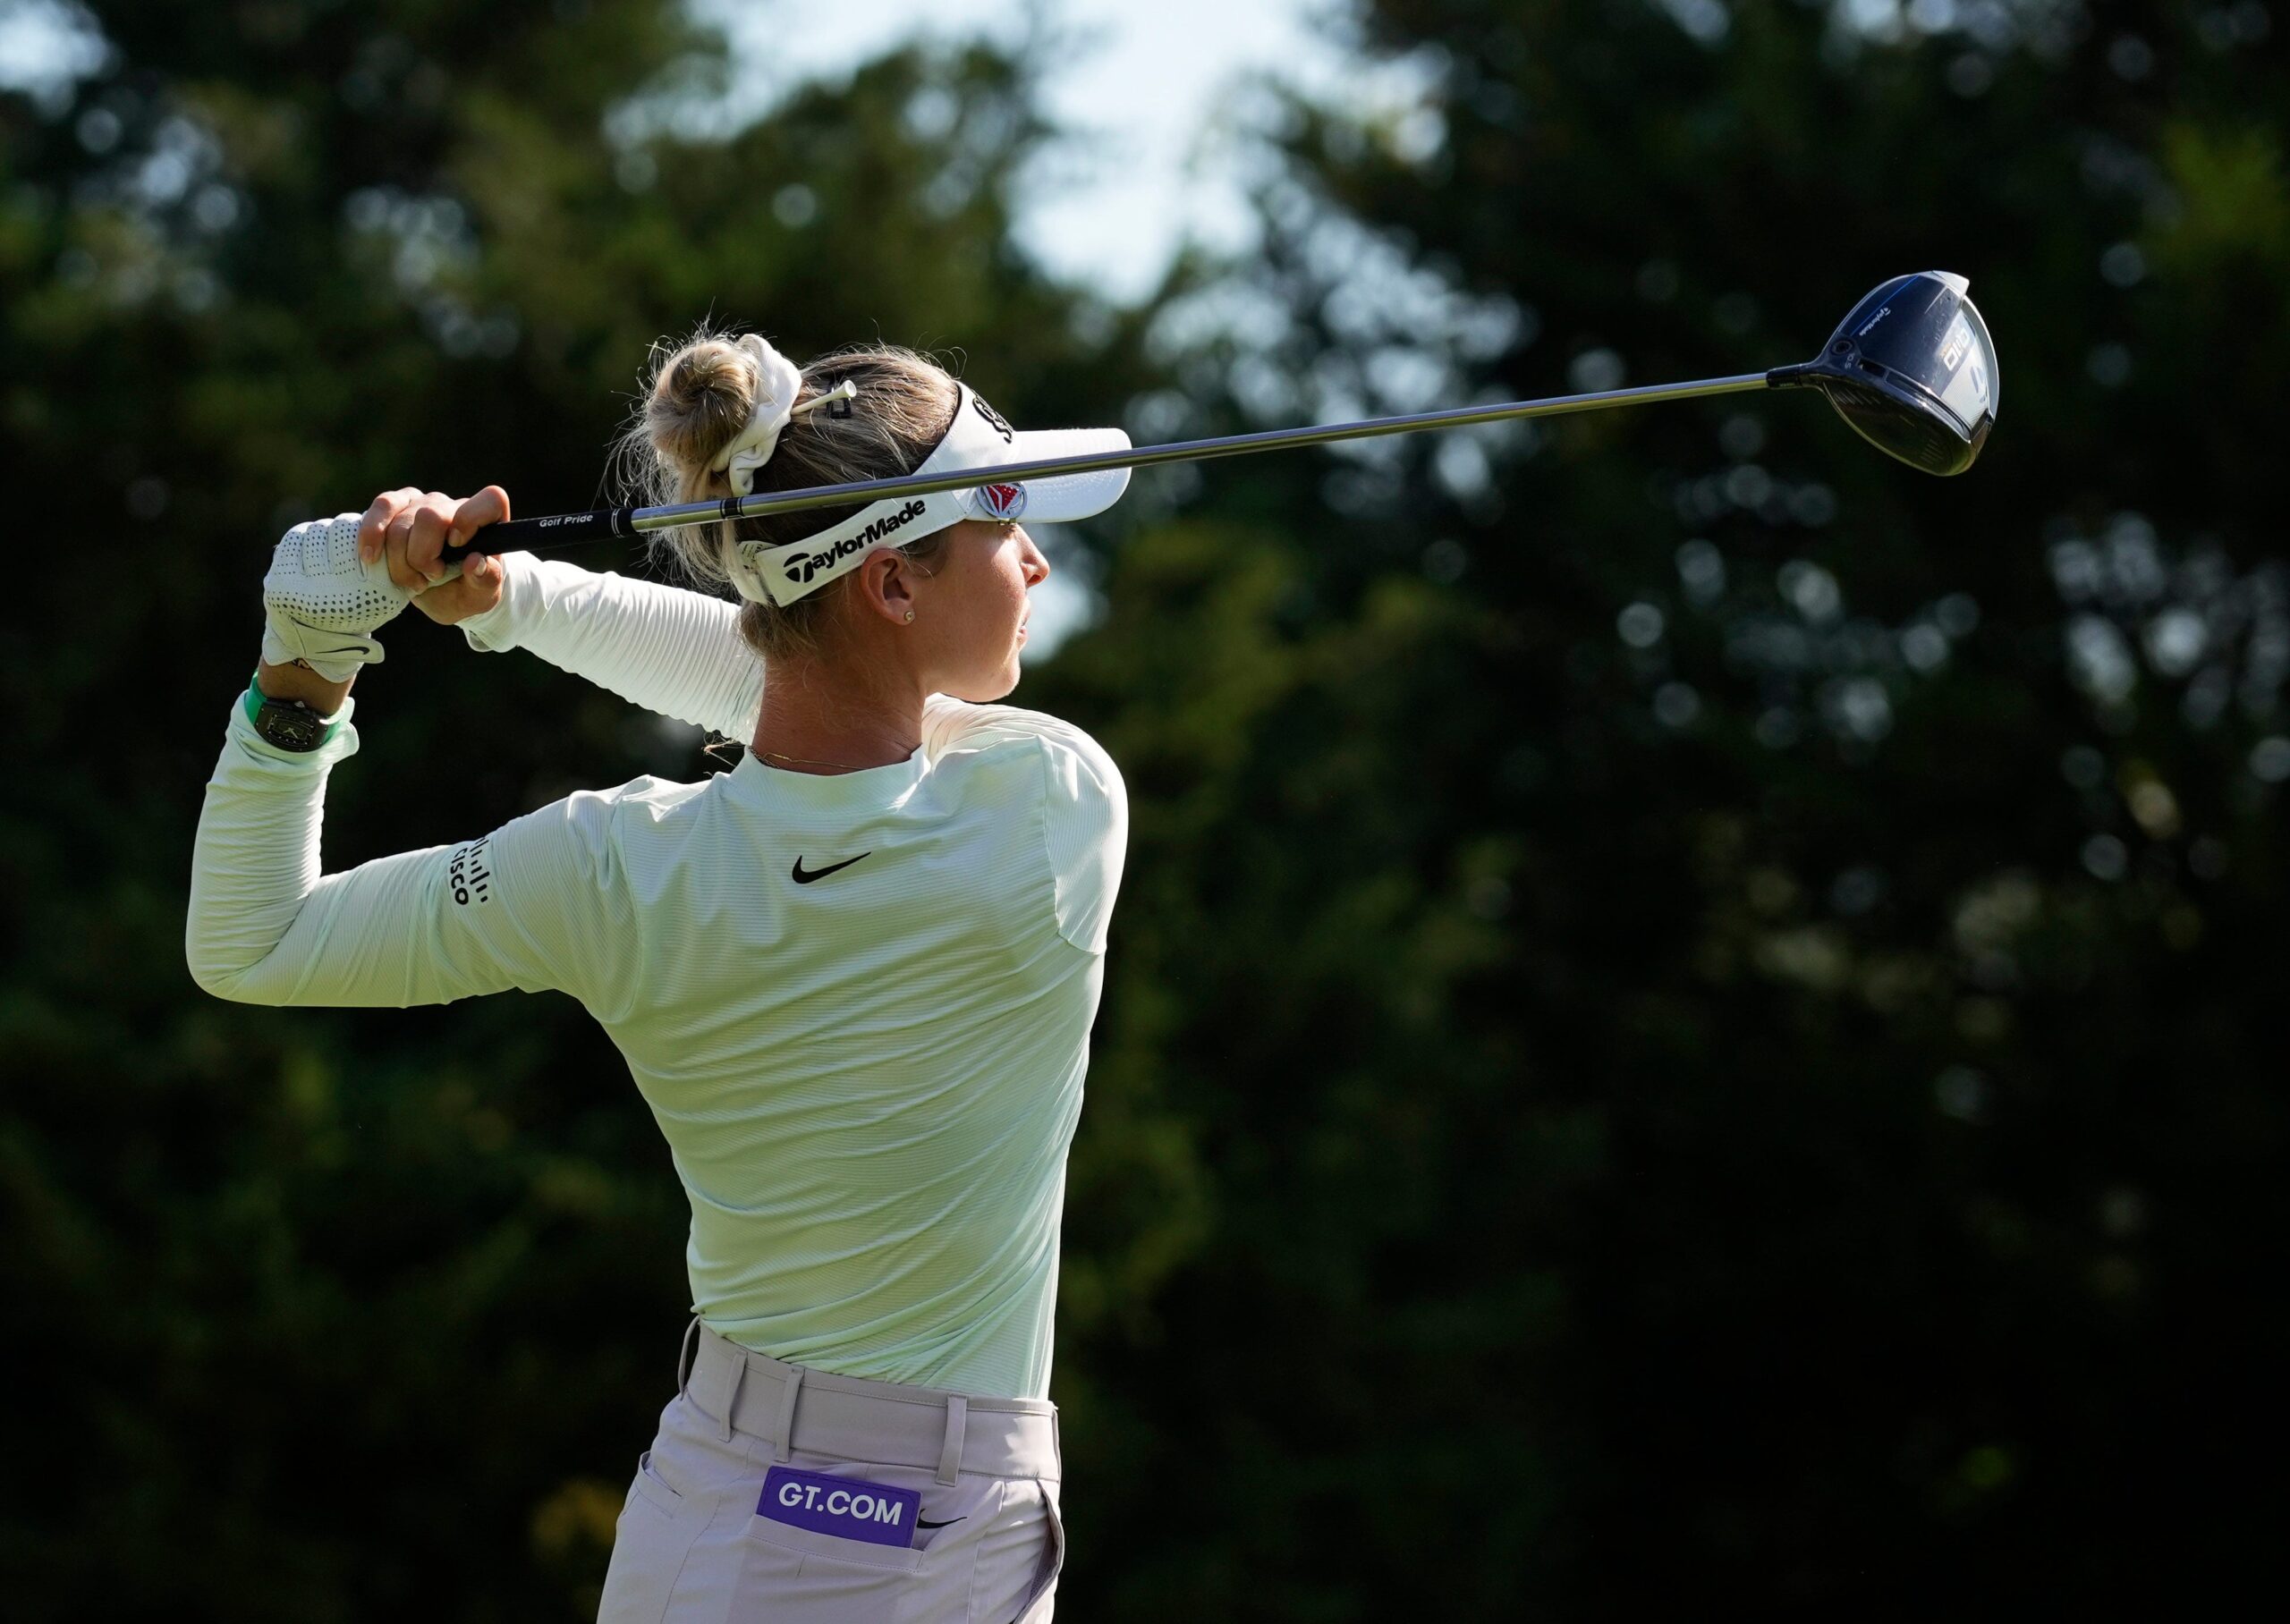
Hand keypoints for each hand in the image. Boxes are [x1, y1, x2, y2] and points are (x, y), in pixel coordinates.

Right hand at [357, 486, 511, 625]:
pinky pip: (382, 506)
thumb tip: (475, 561)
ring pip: (401, 520)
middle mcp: (454, 508)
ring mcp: (423, 503)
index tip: (456, 545)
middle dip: (422, 555)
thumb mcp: (481, 596)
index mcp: (486, 523)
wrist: (441, 594)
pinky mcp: (397, 505)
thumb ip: (485, 581)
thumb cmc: (466, 591)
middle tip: (429, 578)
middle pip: (431, 516)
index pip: (491, 500)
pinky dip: (372, 534)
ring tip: (411, 581)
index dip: (470, 519)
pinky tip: (371, 557)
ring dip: (398, 559)